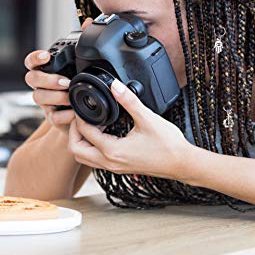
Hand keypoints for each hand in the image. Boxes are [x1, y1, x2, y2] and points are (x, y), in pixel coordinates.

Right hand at [24, 17, 93, 133]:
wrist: (88, 112)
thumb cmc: (82, 84)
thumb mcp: (85, 63)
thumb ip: (84, 42)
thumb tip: (88, 22)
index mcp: (48, 70)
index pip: (32, 62)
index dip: (35, 58)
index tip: (46, 56)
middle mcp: (43, 85)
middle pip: (31, 79)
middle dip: (47, 80)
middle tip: (65, 82)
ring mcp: (46, 102)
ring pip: (38, 98)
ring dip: (56, 97)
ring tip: (72, 96)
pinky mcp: (54, 118)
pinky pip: (53, 117)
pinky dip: (65, 115)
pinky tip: (75, 112)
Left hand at [68, 79, 192, 180]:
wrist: (181, 163)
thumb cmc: (168, 144)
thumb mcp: (147, 118)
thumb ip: (129, 101)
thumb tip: (115, 86)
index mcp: (113, 151)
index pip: (84, 133)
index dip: (79, 118)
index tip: (82, 106)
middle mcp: (109, 162)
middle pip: (76, 150)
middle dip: (73, 132)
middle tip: (81, 116)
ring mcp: (114, 167)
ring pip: (84, 158)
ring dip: (82, 141)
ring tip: (92, 124)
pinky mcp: (120, 168)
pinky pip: (96, 160)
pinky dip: (92, 147)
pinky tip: (105, 133)